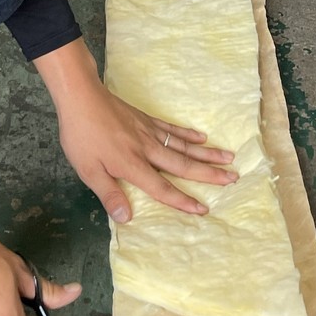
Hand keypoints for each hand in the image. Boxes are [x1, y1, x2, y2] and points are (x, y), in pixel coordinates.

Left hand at [35, 39, 235, 223]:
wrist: (81, 97)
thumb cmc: (81, 136)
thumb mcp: (88, 171)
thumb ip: (109, 193)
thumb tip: (127, 218)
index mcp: (134, 165)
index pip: (162, 188)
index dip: (182, 201)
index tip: (203, 210)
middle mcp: (148, 149)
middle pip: (184, 164)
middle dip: (209, 174)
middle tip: (233, 178)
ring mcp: (149, 132)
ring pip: (184, 145)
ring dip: (207, 153)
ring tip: (229, 157)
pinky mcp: (146, 119)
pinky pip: (172, 129)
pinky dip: (188, 134)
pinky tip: (202, 136)